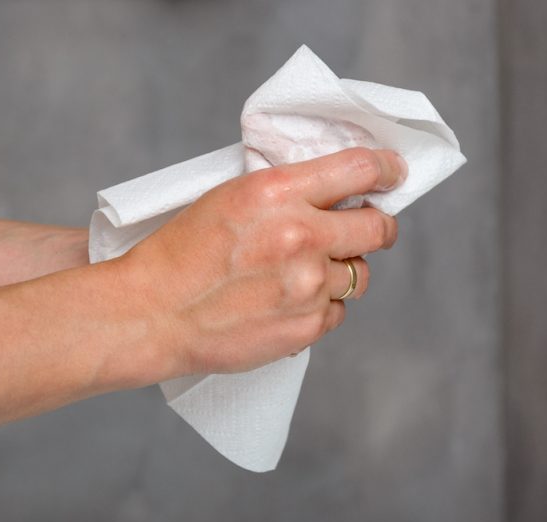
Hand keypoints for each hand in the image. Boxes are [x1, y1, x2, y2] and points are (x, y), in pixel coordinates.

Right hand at [119, 147, 405, 380]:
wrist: (153, 313)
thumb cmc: (180, 252)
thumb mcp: (229, 198)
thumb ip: (286, 194)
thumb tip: (333, 196)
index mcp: (277, 192)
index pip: (359, 169)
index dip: (386, 169)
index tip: (393, 173)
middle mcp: (301, 236)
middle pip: (378, 228)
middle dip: (379, 226)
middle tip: (369, 228)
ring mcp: (308, 285)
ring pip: (360, 275)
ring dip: (344, 270)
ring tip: (309, 274)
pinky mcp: (306, 326)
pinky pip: (337, 312)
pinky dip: (321, 306)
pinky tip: (289, 303)